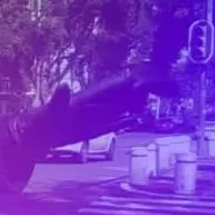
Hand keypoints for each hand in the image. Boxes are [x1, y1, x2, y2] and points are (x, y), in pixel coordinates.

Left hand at [16, 64, 177, 154]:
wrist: (38, 134)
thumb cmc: (44, 122)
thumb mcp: (51, 112)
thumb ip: (58, 100)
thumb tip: (63, 87)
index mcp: (96, 94)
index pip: (126, 81)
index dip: (146, 80)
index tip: (164, 83)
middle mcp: (103, 100)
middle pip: (134, 87)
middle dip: (155, 85)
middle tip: (177, 89)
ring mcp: (103, 111)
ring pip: (131, 99)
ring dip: (148, 97)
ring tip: (171, 95)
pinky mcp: (100, 124)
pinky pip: (122, 116)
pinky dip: (134, 114)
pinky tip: (143, 114)